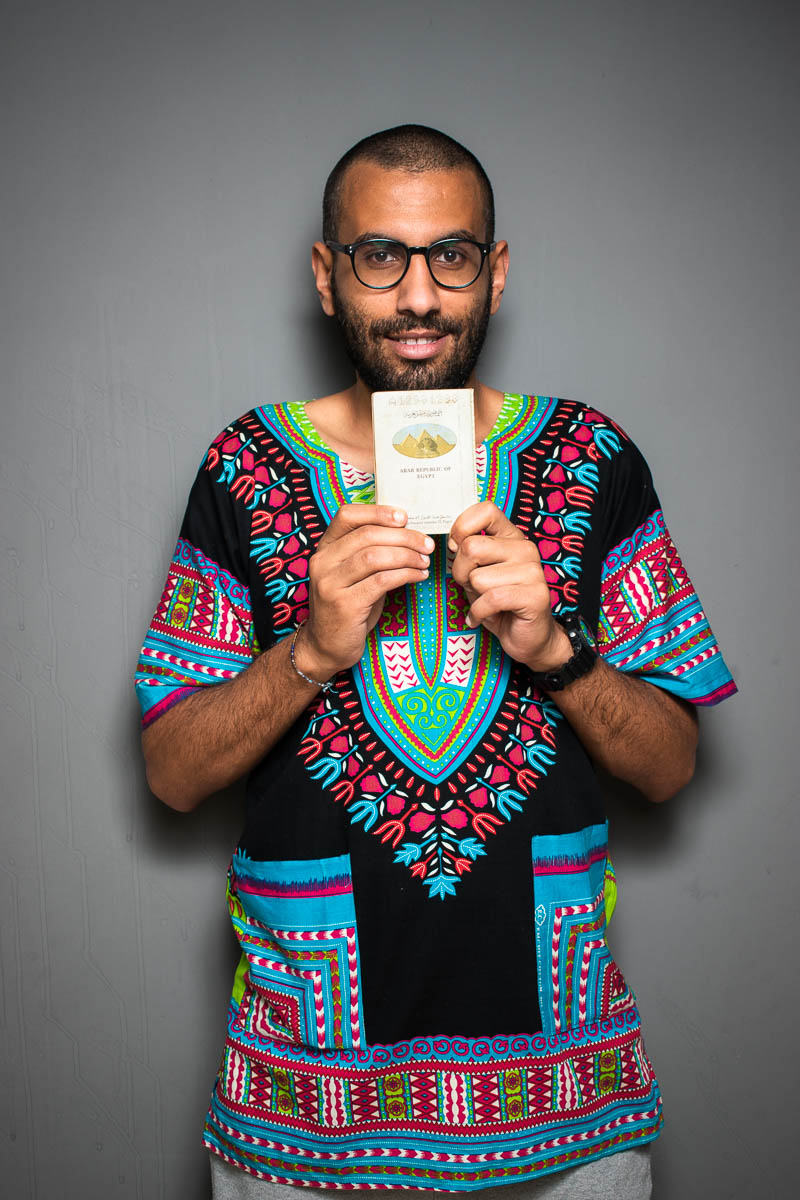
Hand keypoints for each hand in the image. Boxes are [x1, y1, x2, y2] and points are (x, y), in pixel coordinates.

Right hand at [299, 505, 433, 678]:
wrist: (326, 646)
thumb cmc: (348, 606)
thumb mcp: (354, 574)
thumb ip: (370, 551)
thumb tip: (407, 532)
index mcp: (325, 548)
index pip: (347, 516)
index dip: (378, 512)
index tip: (404, 517)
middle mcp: (322, 562)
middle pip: (367, 535)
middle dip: (403, 537)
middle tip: (426, 544)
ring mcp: (330, 583)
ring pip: (374, 557)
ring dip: (407, 556)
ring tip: (424, 561)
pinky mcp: (344, 604)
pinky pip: (381, 581)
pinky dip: (405, 575)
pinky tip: (418, 576)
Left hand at [448, 501, 570, 671]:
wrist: (528, 637)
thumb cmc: (499, 604)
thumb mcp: (477, 573)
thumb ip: (467, 553)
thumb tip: (453, 542)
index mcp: (511, 537)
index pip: (485, 510)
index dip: (462, 528)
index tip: (457, 548)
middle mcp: (525, 548)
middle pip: (471, 547)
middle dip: (461, 572)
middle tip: (472, 587)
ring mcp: (533, 571)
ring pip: (478, 578)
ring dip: (473, 597)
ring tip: (485, 603)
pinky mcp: (535, 595)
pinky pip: (490, 599)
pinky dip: (478, 613)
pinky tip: (482, 617)